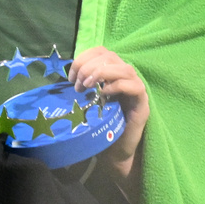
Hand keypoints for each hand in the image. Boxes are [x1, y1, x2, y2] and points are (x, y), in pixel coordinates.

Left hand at [69, 46, 148, 189]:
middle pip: (111, 56)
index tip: (70, 76)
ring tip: (88, 86)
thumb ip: (81, 88)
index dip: (84, 58)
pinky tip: (104, 94)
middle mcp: (126, 77)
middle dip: (89, 67)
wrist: (116, 152)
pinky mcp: (143, 105)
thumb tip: (61, 81)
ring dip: (102, 73)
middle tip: (78, 85)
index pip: (101, 51)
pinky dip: (118, 86)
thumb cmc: (100, 125)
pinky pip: (135, 87)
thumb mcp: (86, 102)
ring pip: (125, 68)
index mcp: (112, 73)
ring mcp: (137, 90)